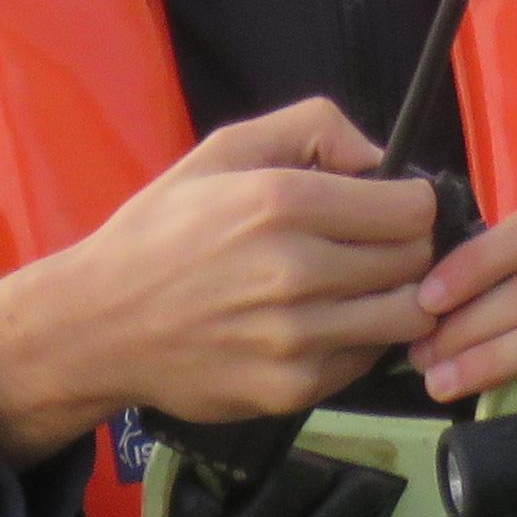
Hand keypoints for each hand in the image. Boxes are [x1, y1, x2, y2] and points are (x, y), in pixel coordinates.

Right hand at [0, 100, 436, 469]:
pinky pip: (366, 360)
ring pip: (406, 318)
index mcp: (284, 202)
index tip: (392, 206)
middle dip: (408, 249)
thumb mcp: (227, 148)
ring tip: (364, 288)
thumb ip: (314, 128)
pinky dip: (361, 341)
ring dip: (397, 299)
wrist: (101, 324)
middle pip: (415, 262)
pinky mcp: (292, 389)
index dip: (411, 203)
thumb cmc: (165, 230)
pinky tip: (328, 323)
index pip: (411, 209)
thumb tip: (380, 158)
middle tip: (375, 247)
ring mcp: (297, 338)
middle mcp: (297, 272)